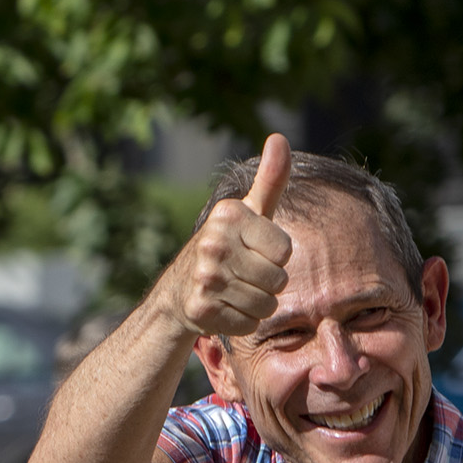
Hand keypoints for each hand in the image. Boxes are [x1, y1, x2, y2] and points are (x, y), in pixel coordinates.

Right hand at [158, 134, 293, 337]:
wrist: (177, 292)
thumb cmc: (225, 247)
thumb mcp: (248, 212)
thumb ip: (270, 179)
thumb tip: (280, 138)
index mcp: (229, 216)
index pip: (285, 251)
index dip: (275, 257)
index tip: (253, 251)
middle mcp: (214, 243)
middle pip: (279, 280)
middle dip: (268, 284)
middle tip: (244, 276)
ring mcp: (205, 277)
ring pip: (266, 305)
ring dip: (257, 304)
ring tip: (235, 292)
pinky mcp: (201, 309)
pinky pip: (249, 324)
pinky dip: (241, 322)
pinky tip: (224, 309)